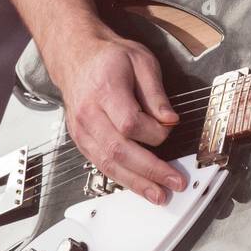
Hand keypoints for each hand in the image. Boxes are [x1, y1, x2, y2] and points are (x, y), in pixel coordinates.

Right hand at [49, 28, 184, 203]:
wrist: (76, 56)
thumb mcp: (141, 61)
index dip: (154, 132)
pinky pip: (101, 164)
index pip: (130, 123)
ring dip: (135, 183)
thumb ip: (156, 92)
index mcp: (105, 90)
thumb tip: (170, 119)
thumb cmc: (110, 58)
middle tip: (173, 182)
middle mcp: (89, 114)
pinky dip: (121, 178)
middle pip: (119, 150)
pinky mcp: (81, 140)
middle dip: (149, 170)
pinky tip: (138, 185)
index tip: (171, 128)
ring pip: (108, 164)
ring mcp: (82, 130)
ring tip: (157, 194)